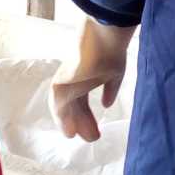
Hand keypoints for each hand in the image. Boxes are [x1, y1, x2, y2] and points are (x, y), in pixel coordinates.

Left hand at [52, 19, 135, 141]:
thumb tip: (107, 104)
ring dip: (72, 123)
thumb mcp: (114, 74)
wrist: (103, 37)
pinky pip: (59, 107)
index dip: (88, 116)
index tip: (96, 131)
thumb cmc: (111, 50)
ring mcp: (65, 81)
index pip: (82, 101)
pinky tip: (70, 132)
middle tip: (92, 138)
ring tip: (79, 138)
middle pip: (75, 106)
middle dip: (83, 122)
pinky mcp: (60, 84)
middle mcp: (72, 79)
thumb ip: (109, 90)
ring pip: (65, 108)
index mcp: (84, 75)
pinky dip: (63, 120)